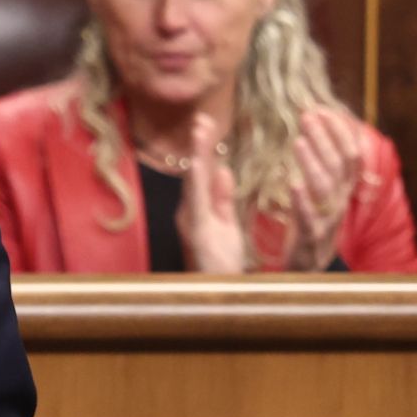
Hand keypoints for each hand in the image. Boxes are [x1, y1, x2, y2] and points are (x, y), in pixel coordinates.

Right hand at [174, 113, 243, 272]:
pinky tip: (201, 164)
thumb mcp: (225, 225)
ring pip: (193, 184)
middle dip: (198, 145)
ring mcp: (191, 223)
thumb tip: (222, 168)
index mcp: (199, 210)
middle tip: (202, 118)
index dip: (204, 148)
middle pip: (194, 173)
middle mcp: (190, 214)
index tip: (207, 123)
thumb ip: (222, 197)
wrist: (218, 298)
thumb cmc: (221, 265)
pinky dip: (198, 181)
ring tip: (200, 131)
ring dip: (196, 156)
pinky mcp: (196, 233)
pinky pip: (197, 203)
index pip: (203, 173)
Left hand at [286, 107, 367, 270]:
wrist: (310, 268)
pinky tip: (291, 184)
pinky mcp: (311, 238)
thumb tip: (317, 127)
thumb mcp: (321, 192)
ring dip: (313, 162)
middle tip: (306, 116)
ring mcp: (328, 220)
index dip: (339, 130)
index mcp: (343, 188)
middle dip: (324, 137)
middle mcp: (340, 201)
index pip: (350, 153)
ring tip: (297, 141)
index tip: (321, 109)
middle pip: (339, 164)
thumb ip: (323, 164)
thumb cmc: (311, 222)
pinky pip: (310, 218)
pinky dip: (301, 201)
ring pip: (326, 187)